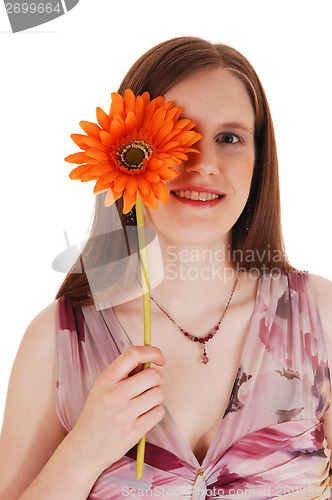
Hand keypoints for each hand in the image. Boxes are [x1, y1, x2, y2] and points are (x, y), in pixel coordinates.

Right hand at [67, 345, 165, 473]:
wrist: (84, 449)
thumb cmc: (97, 414)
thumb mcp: (103, 388)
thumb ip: (125, 373)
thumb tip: (151, 359)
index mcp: (105, 379)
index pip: (133, 354)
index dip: (152, 352)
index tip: (159, 358)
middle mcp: (114, 395)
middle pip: (153, 375)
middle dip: (157, 379)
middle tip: (150, 386)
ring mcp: (124, 415)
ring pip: (159, 394)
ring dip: (156, 396)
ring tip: (144, 402)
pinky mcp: (133, 432)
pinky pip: (159, 412)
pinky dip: (155, 412)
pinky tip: (143, 416)